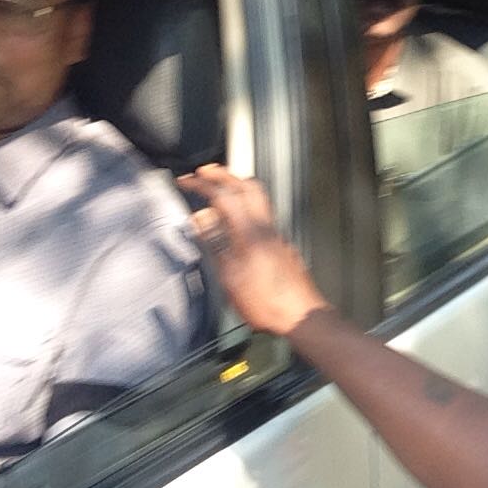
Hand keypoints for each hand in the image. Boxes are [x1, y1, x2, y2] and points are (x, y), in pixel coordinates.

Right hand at [178, 165, 330, 335]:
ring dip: (238, 185)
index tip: (186, 180)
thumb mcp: (230, 278)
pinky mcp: (280, 243)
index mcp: (250, 233)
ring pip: (259, 197)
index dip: (202, 185)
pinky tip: (237, 216)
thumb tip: (200, 219)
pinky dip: (247, 202)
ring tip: (221, 186)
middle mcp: (266, 227)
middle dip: (223, 175)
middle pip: (246, 186)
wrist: (301, 315)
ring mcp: (276, 234)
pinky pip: (263, 212)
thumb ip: (215, 245)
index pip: (224, 196)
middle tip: (205, 172)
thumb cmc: (266, 303)